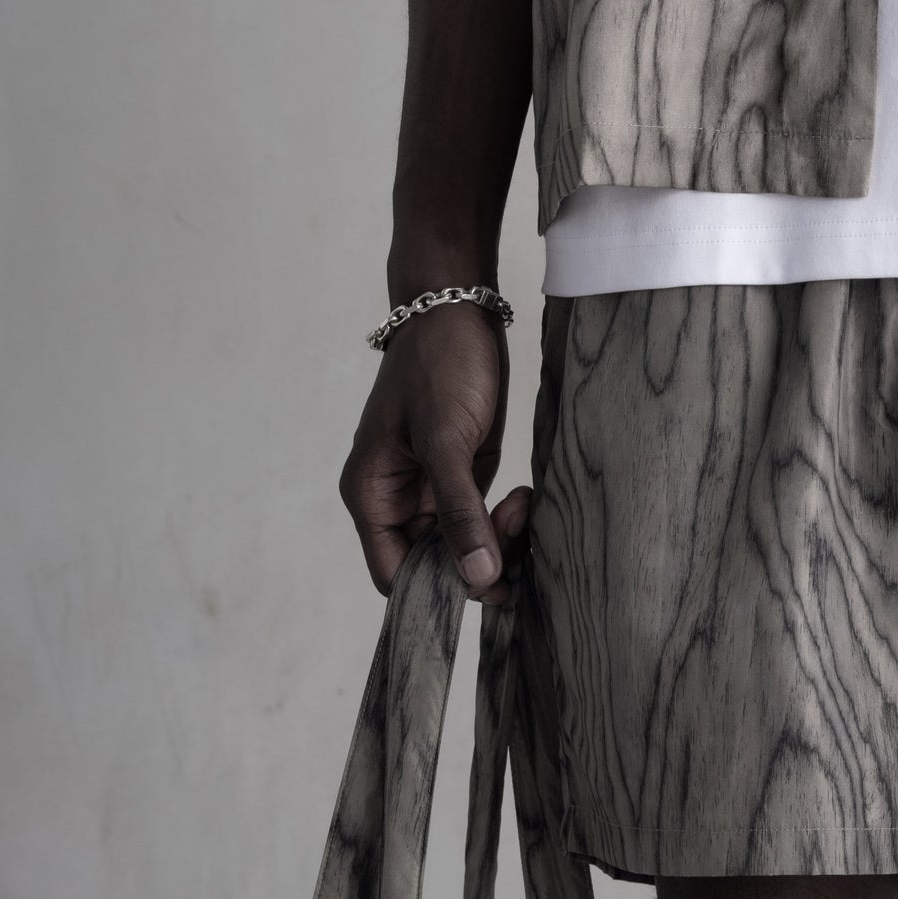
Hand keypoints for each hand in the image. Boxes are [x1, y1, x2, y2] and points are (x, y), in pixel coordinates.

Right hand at [339, 301, 530, 599]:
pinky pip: (482, 518)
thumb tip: (478, 579)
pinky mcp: (463, 472)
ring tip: (523, 507)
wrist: (460, 307)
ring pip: (463, 546)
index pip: (395, 573)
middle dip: (476, 563)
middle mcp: (398, 499)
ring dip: (497, 541)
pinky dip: (505, 521)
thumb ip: (460, 513)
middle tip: (519, 544)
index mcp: (372, 495)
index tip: (485, 587)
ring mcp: (432, 488)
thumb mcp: (447, 440)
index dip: (436, 590)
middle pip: (434, 565)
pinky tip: (525, 499)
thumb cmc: (439, 365)